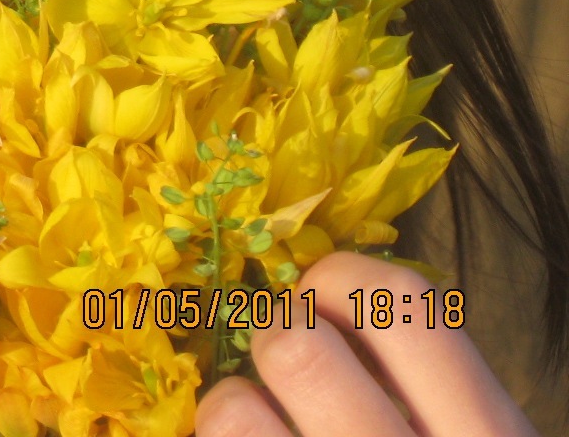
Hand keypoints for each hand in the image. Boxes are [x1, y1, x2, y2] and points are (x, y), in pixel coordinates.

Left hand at [196, 251, 537, 435]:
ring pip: (233, 410)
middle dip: (275, 334)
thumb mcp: (468, 434)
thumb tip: (322, 296)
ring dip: (231, 404)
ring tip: (256, 421)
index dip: (342, 278)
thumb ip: (422, 383)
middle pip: (298, 347)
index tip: (320, 295)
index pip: (403, 302)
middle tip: (279, 353)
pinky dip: (215, 434)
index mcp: (483, 432)